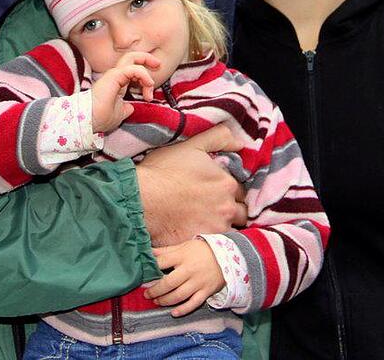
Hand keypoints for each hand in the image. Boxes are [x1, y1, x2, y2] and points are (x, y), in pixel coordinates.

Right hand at [91, 52, 159, 132]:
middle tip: (158, 65)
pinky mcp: (114, 76)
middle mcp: (114, 75)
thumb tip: (131, 107)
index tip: (151, 89)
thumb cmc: (100, 118)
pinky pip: (133, 69)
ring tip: (151, 85)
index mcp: (116, 82)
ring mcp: (113, 74)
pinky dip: (143, 75)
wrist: (90, 121)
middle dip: (147, 58)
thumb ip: (126, 108)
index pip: (132, 69)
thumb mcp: (120, 113)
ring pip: (132, 58)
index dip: (144, 75)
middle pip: (132, 57)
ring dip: (146, 70)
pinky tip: (148, 85)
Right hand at [136, 125, 247, 245]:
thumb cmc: (164, 171)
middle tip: (213, 208)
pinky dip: (211, 240)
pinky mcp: (203, 243)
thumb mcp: (192, 145)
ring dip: (222, 226)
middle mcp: (227, 207)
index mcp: (227, 183)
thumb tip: (240, 143)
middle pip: (240, 212)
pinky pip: (215, 245)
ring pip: (230, 230)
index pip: (240, 190)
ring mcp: (216, 228)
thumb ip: (219, 138)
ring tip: (205, 223)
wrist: (142, 199)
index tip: (216, 191)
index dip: (229, 190)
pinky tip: (198, 233)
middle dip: (231, 210)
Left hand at [145, 238, 224, 316]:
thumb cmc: (201, 251)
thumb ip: (166, 251)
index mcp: (182, 256)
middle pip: (168, 283)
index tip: (143, 276)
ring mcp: (198, 282)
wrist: (227, 257)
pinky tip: (174, 313)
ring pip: (179, 295)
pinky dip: (183, 310)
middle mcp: (189, 270)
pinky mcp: (206, 291)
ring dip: (165, 301)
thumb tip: (148, 252)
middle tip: (147, 294)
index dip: (151, 269)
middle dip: (155, 290)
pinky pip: (193, 303)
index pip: (162, 263)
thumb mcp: (184, 246)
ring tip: (156, 302)